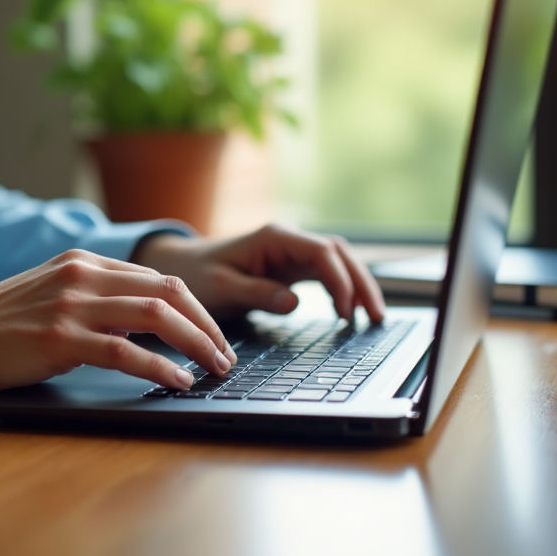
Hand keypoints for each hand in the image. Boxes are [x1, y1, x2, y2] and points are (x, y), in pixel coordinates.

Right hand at [0, 249, 237, 395]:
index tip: (213, 335)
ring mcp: (72, 306)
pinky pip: (125, 351)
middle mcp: (82, 277)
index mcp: (83, 263)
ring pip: (156, 316)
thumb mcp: (54, 293)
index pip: (158, 279)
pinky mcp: (61, 339)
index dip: (196, 309)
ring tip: (214, 368)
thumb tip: (145, 322)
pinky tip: (178, 380)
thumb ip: (96, 298)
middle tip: (225, 355)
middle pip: (168, 292)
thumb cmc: (3, 324)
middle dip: (206, 325)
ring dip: (195, 343)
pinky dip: (160, 366)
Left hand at [130, 223, 385, 322]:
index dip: (340, 280)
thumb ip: (257, 294)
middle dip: (361, 282)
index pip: (322, 252)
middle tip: (376, 317)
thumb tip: (295, 303)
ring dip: (357, 285)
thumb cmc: (195, 275)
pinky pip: (326, 274)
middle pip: (339, 253)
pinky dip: (342, 290)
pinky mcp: (290, 266)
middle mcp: (288, 240)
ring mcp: (291, 252)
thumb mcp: (221, 288)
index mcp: (274, 237)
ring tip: (372, 318)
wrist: (180, 267)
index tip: (345, 311)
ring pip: (338, 262)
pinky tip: (350, 313)